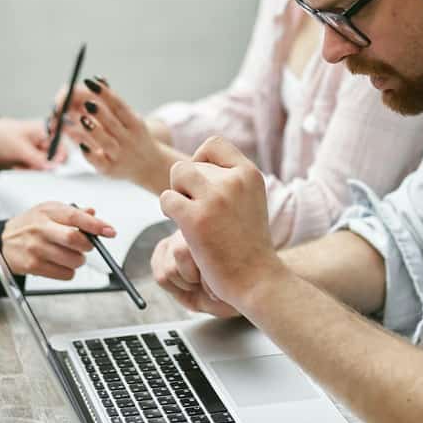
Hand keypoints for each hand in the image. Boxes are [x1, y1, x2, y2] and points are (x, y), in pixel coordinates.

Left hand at [0, 116, 64, 169]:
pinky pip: (34, 168)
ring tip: (20, 164)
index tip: (52, 168)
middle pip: (53, 159)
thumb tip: (53, 167)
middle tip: (30, 166)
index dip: (58, 159)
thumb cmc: (1, 134)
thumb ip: (38, 159)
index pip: (61, 146)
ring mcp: (36, 150)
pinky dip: (26, 170)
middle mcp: (43, 140)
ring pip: (43, 166)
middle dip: (42, 166)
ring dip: (32, 169)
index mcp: (45, 131)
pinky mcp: (29, 158)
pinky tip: (17, 165)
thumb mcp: (21, 148)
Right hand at [2, 202, 115, 279]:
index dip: (96, 225)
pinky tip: (59, 263)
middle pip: (74, 239)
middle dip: (87, 245)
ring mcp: (36, 248)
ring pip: (72, 260)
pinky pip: (64, 274)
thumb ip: (73, 212)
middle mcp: (41, 228)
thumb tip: (92, 213)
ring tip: (70, 254)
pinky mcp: (33, 266)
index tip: (109, 231)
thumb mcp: (50, 210)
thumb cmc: (31, 224)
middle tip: (86, 245)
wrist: (5, 240)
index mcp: (48, 211)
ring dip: (78, 260)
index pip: (75, 217)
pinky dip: (68, 271)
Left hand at [52, 77, 173, 192]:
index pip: (120, 106)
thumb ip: (112, 102)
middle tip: (86, 102)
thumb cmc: (134, 136)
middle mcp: (129, 139)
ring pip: (107, 143)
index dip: (105, 93)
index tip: (90, 82)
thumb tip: (97, 79)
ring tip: (82, 119)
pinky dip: (90, 153)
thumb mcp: (130, 119)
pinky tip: (81, 144)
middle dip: (100, 112)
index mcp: (135, 124)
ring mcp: (120, 155)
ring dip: (94, 131)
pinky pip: (99, 162)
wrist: (149, 166)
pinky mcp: (110, 170)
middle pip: (113, 124)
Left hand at [159, 136, 284, 307]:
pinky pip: (166, 199)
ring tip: (188, 214)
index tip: (202, 182)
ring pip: (176, 174)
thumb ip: (230, 179)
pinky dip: (168, 211)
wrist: (256, 279)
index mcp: (249, 173)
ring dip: (175, 193)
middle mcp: (234, 181)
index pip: (214, 143)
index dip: (200, 159)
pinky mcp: (196, 218)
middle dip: (186, 185)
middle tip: (196, 208)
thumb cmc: (248, 243)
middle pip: (189, 163)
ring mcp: (215, 198)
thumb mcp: (250, 199)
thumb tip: (197, 162)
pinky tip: (182, 226)